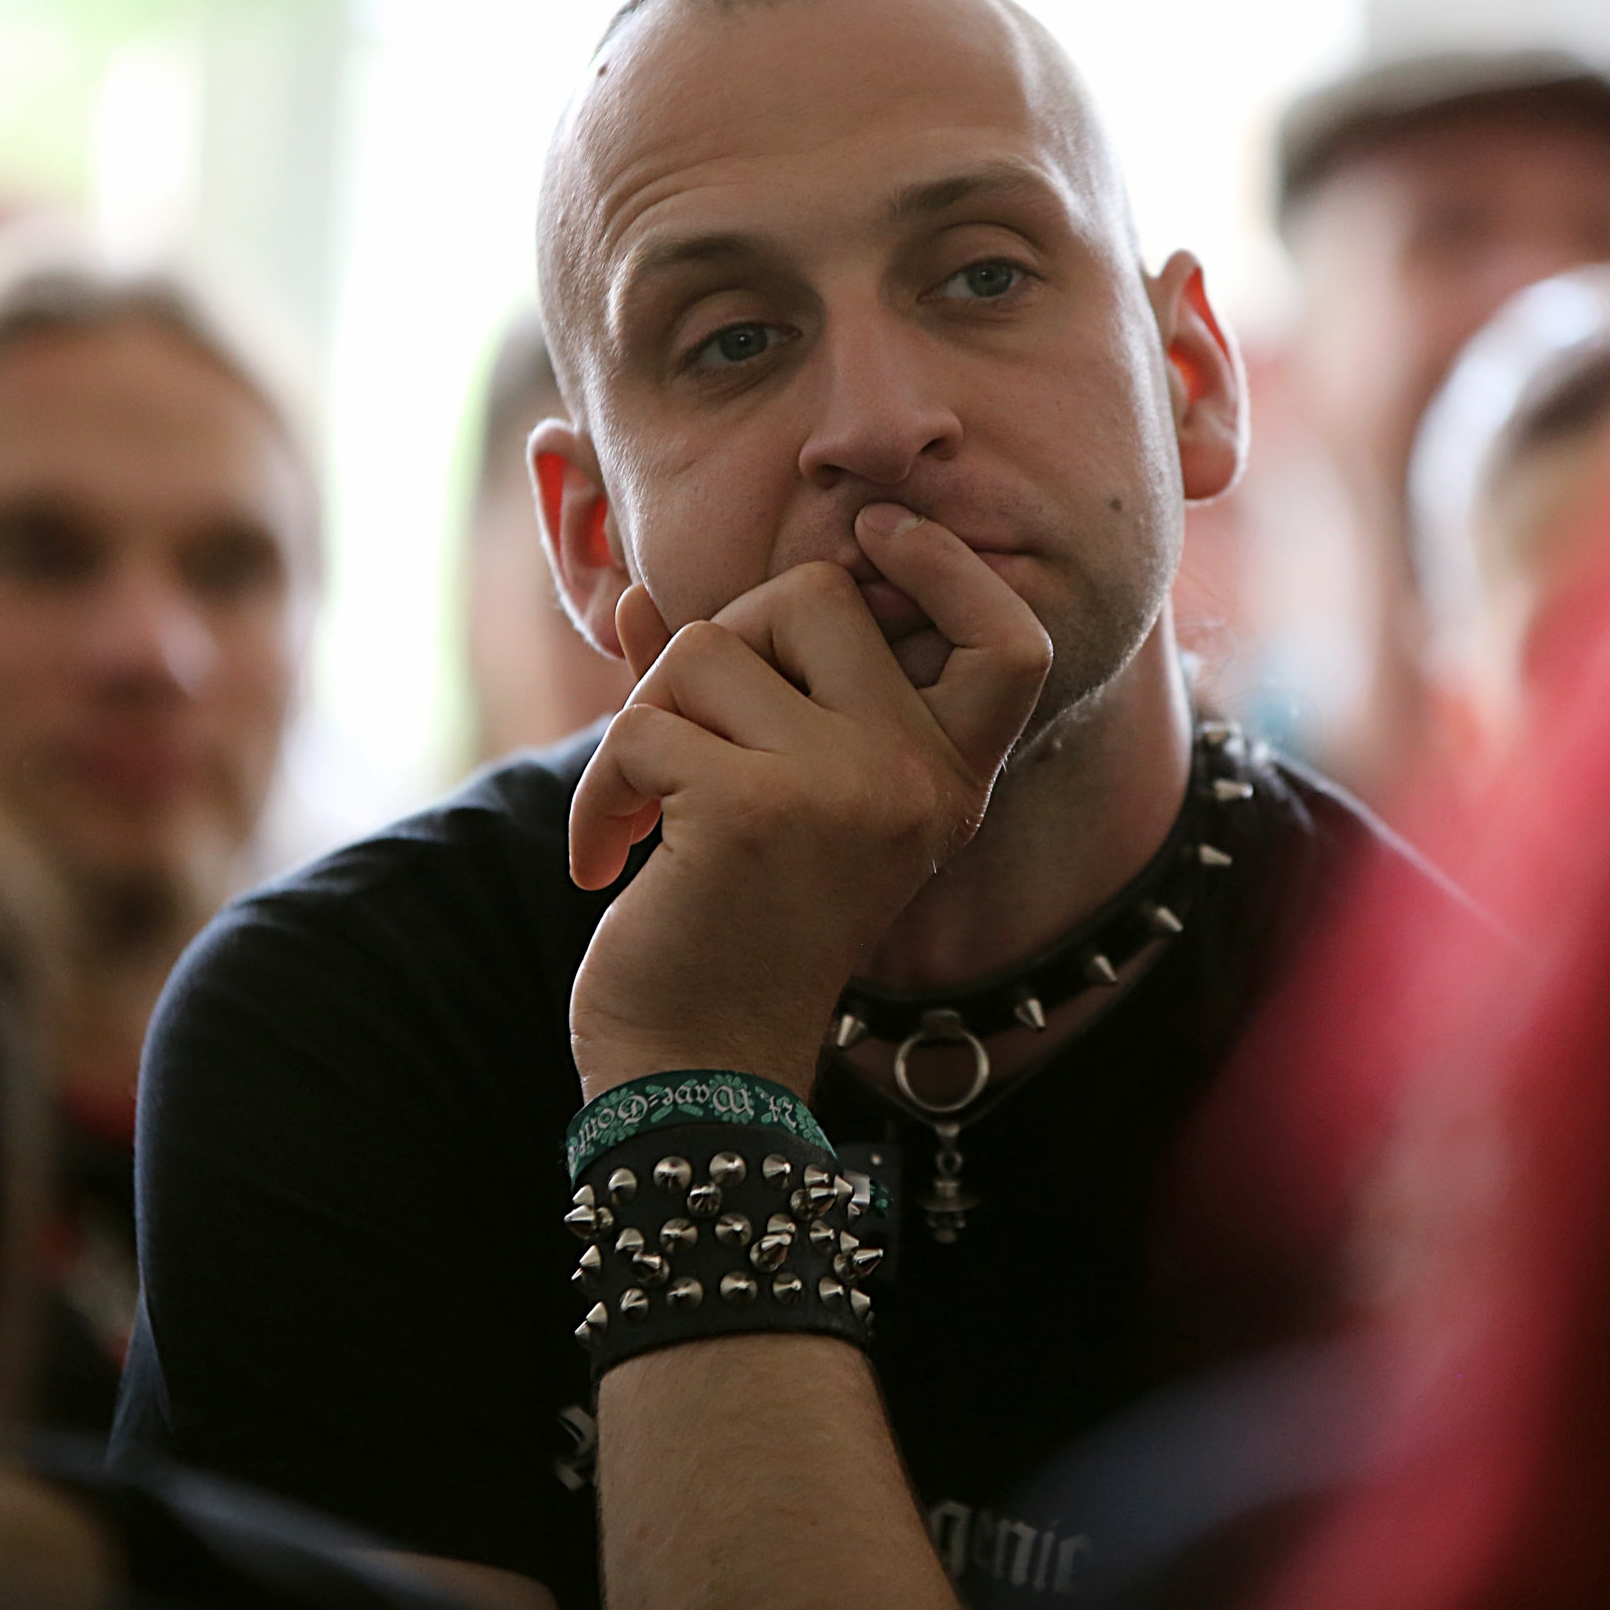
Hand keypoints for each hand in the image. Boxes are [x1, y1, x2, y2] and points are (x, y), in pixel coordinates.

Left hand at [566, 504, 1051, 1097]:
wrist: (699, 1070)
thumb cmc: (729, 931)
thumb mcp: (766, 799)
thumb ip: (723, 694)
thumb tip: (634, 591)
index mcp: (946, 778)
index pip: (1010, 642)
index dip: (950, 565)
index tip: (875, 538)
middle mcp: (917, 778)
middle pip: (813, 594)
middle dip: (720, 645)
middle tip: (691, 743)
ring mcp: (845, 790)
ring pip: (705, 648)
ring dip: (644, 725)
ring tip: (644, 817)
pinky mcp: (753, 809)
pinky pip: (641, 724)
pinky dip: (599, 791)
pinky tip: (605, 861)